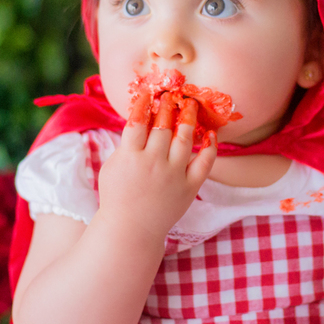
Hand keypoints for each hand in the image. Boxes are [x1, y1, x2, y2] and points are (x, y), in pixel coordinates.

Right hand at [98, 91, 216, 238]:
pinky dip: (211, 147)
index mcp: (130, 157)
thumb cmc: (117, 196)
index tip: (149, 93)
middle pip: (163, 126)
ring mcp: (173, 175)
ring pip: (185, 138)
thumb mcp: (112, 167)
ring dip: (189, 118)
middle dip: (168, 105)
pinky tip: (211, 134)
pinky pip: (205, 163)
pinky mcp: (189, 187)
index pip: (138, 121)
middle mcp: (153, 163)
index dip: (144, 104)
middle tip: (172, 94)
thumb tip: (139, 119)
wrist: (131, 230)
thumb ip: (125, 145)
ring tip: (191, 105)